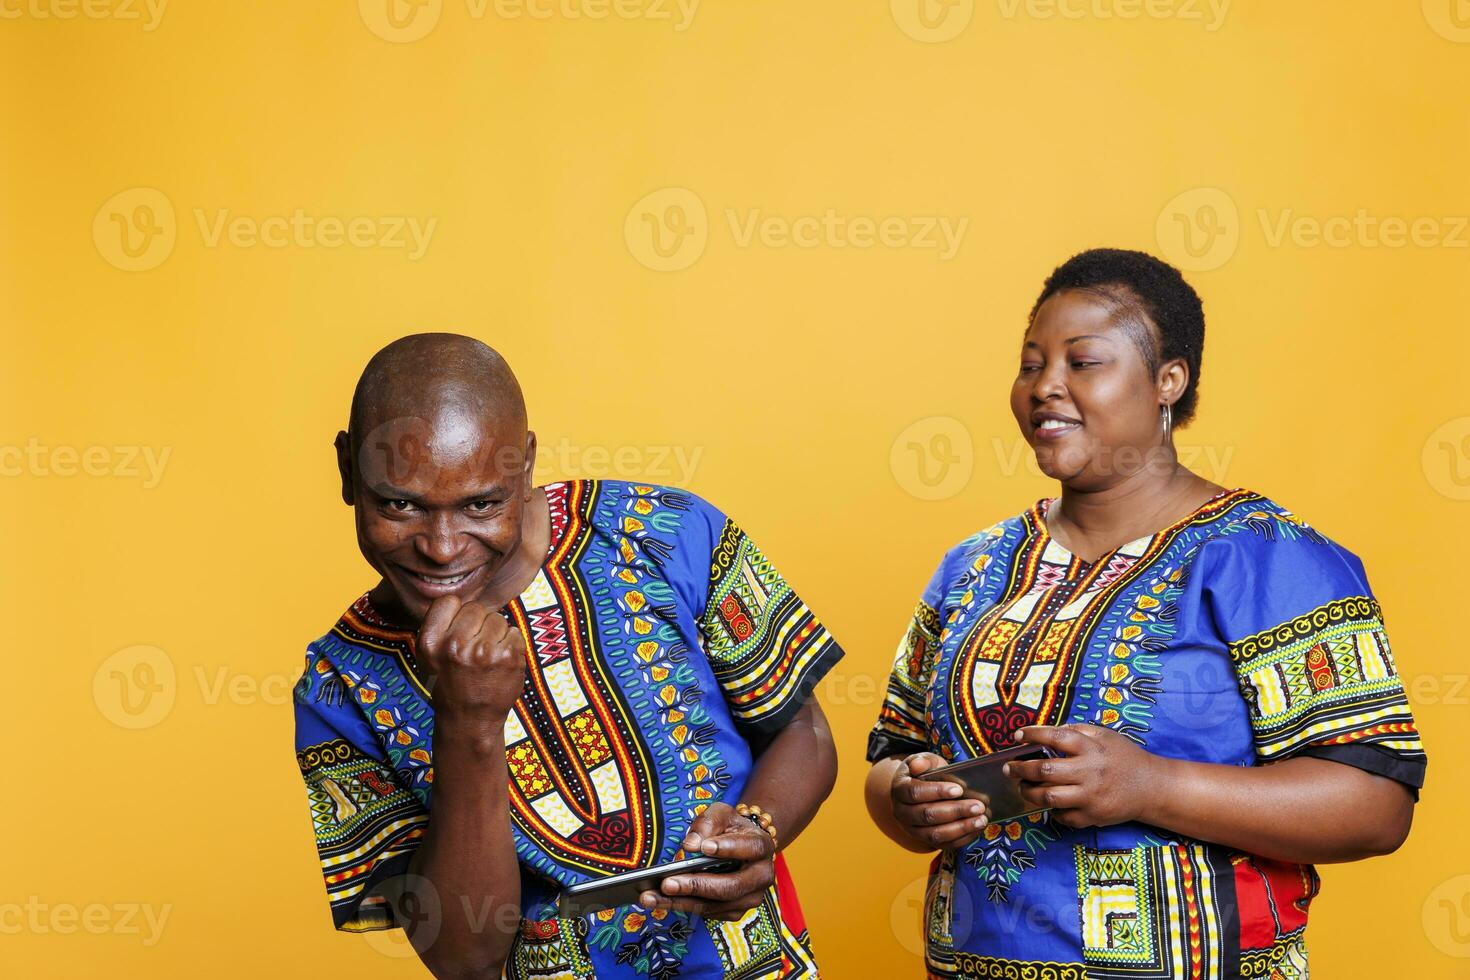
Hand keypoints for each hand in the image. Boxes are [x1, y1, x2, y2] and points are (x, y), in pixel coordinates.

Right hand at [416, 595, 526, 722]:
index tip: (459, 629)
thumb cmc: (451, 685)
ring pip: (497, 618)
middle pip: (476, 608)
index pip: (448, 601)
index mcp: (431, 643)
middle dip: (478, 624)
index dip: (456, 613)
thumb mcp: (431, 657)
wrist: (470, 721)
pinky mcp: (508, 656)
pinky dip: (511, 644)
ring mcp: (484, 651)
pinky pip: (514, 632)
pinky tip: (501, 662)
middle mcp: (455, 645)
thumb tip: (463, 599)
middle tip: (475, 647)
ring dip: (496, 634)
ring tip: (487, 657)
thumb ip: (443, 627)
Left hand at [636, 803, 775, 920]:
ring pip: (714, 905)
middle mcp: (761, 877)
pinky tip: (660, 901)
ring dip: (681, 902)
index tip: (704, 847)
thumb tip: (691, 846)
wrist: (743, 846)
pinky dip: (682, 907)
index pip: (750, 847)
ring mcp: (749, 898)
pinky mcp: (734, 912)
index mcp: (762, 846)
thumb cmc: (730, 828)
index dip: (728, 848)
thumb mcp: (721, 814)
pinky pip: (707, 913)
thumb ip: (707, 823)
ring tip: (651, 897)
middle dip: (696, 885)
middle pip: (730, 886)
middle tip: (666, 883)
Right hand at [889, 752, 987, 850]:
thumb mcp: (924, 762)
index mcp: (899, 790)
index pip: (915, 792)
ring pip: (934, 834)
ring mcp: (912, 830)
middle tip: (978, 806)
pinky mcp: (925, 841)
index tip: (959, 789)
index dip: (937, 791)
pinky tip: (976, 829)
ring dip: (960, 828)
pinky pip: (943, 844)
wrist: (915, 793)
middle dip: (955, 811)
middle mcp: (902, 813)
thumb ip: (924, 761)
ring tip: (981, 820)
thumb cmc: (924, 774)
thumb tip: (918, 765)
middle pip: (927, 815)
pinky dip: (962, 839)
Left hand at [1007, 724, 1167, 828]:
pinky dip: (1050, 811)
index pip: (1055, 737)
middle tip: (1010, 768)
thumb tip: (1048, 731)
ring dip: (1028, 792)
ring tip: (1022, 787)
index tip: (1017, 736)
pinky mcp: (1092, 816)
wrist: (1151, 787)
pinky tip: (1047, 803)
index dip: (1032, 735)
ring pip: (1047, 797)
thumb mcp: (1105, 736)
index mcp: (1091, 748)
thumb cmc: (1125, 758)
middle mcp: (1089, 772)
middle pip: (1044, 770)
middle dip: (1021, 769)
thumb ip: (1078, 731)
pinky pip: (1062, 817)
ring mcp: (1090, 796)